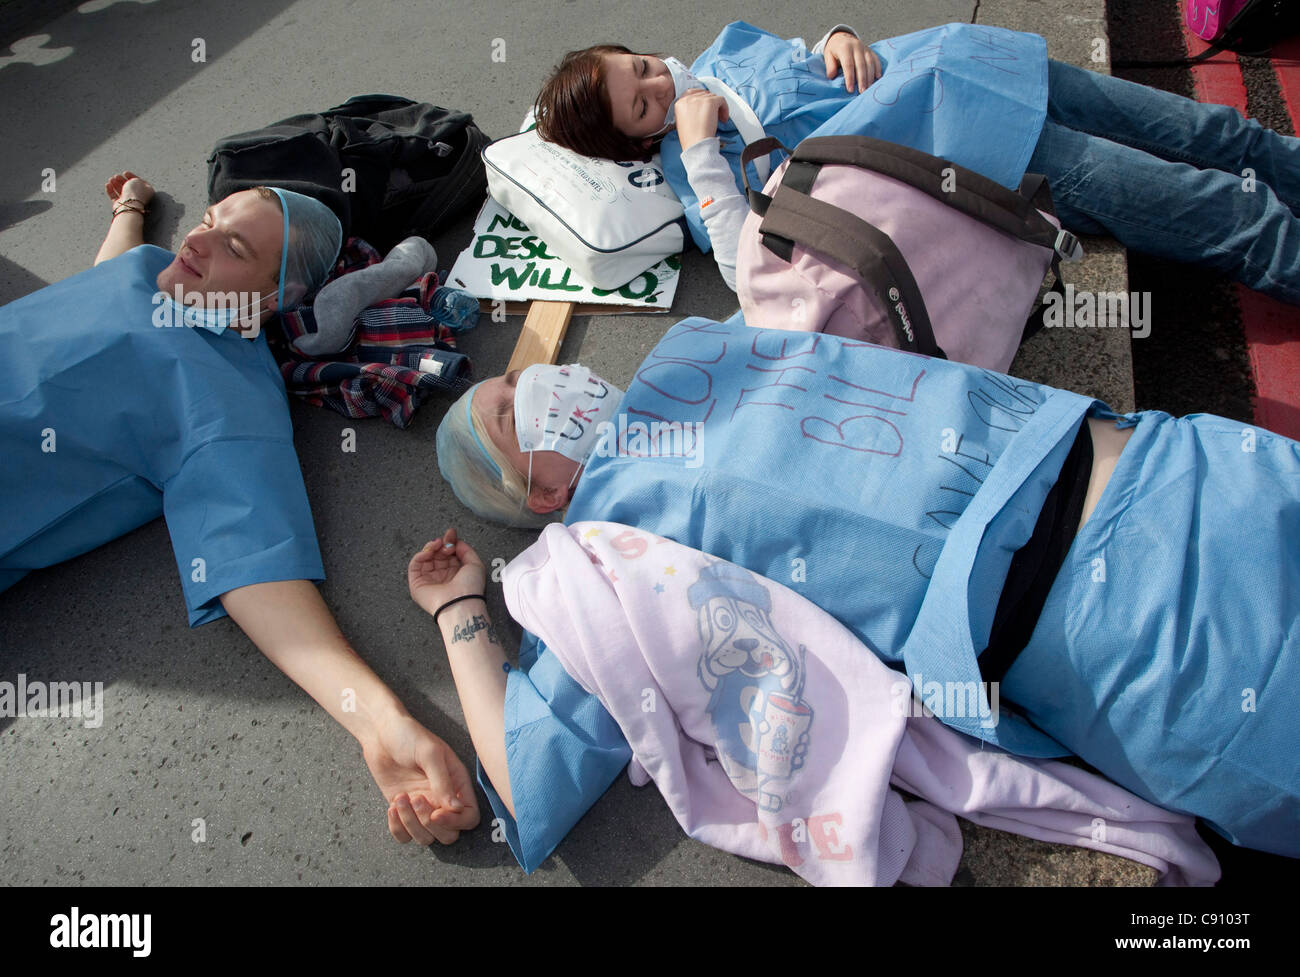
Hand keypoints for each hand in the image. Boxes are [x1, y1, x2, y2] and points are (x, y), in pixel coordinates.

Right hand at [104, 171, 154, 209]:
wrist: (129, 207)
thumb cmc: (135, 193)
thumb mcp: (136, 181)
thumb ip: (133, 179)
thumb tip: (129, 182)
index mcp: (147, 192)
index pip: (139, 182)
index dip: (131, 176)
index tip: (125, 173)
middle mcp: (139, 197)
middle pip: (129, 186)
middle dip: (121, 180)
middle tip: (116, 176)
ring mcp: (129, 202)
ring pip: (121, 191)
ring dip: (115, 184)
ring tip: (111, 180)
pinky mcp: (121, 205)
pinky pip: (114, 197)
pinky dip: (110, 190)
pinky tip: (107, 185)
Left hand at [364, 712, 480, 844]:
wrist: (380, 733)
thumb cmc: (408, 735)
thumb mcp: (429, 753)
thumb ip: (443, 781)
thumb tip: (455, 808)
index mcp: (457, 784)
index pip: (469, 816)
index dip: (456, 822)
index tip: (437, 814)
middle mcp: (443, 799)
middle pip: (449, 834)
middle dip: (430, 823)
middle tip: (415, 799)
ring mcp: (423, 807)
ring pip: (426, 837)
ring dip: (411, 824)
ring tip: (401, 798)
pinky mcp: (403, 811)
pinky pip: (404, 836)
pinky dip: (397, 828)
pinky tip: (392, 806)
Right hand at [408, 527, 487, 616]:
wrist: (460, 602)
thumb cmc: (470, 588)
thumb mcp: (475, 564)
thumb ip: (466, 550)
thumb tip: (456, 542)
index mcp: (456, 573)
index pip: (449, 553)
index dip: (450, 542)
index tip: (451, 533)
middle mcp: (442, 576)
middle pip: (437, 553)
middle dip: (442, 544)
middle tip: (446, 541)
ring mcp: (429, 579)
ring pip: (425, 557)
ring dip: (431, 547)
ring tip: (438, 545)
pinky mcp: (417, 583)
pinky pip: (415, 565)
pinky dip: (420, 555)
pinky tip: (429, 551)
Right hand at [674, 88, 729, 150]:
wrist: (696, 144)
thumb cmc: (691, 139)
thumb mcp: (683, 122)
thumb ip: (689, 111)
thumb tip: (701, 107)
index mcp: (680, 103)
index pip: (691, 92)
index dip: (701, 98)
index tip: (706, 105)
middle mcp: (688, 99)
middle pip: (704, 94)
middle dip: (710, 104)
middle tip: (714, 115)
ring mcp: (699, 99)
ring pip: (713, 97)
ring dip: (718, 108)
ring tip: (719, 120)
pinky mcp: (710, 102)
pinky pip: (721, 100)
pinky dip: (725, 108)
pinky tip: (723, 119)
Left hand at [824, 31, 880, 92]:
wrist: (842, 37)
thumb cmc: (834, 50)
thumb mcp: (828, 55)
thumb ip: (830, 65)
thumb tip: (831, 76)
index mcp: (845, 48)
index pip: (848, 65)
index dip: (849, 78)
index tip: (850, 89)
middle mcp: (856, 47)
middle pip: (861, 65)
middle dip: (862, 79)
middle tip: (862, 92)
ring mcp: (865, 48)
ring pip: (870, 63)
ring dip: (870, 77)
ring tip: (868, 88)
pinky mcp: (870, 51)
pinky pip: (876, 59)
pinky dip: (878, 68)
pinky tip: (878, 78)